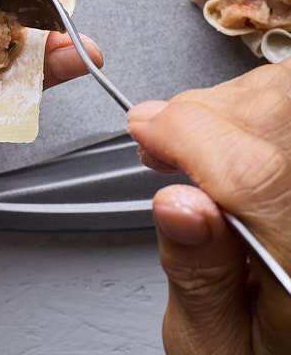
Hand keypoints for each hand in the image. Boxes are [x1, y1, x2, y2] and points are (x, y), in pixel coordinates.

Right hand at [127, 62, 290, 354]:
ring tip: (195, 146)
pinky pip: (284, 100)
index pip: (251, 170)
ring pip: (281, 94)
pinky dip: (254, 105)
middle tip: (164, 140)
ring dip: (231, 104)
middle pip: (276, 109)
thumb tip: (175, 206)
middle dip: (208, 111)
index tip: (146, 135)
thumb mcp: (214, 346)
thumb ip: (197, 277)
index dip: (187, 132)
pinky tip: (230, 140)